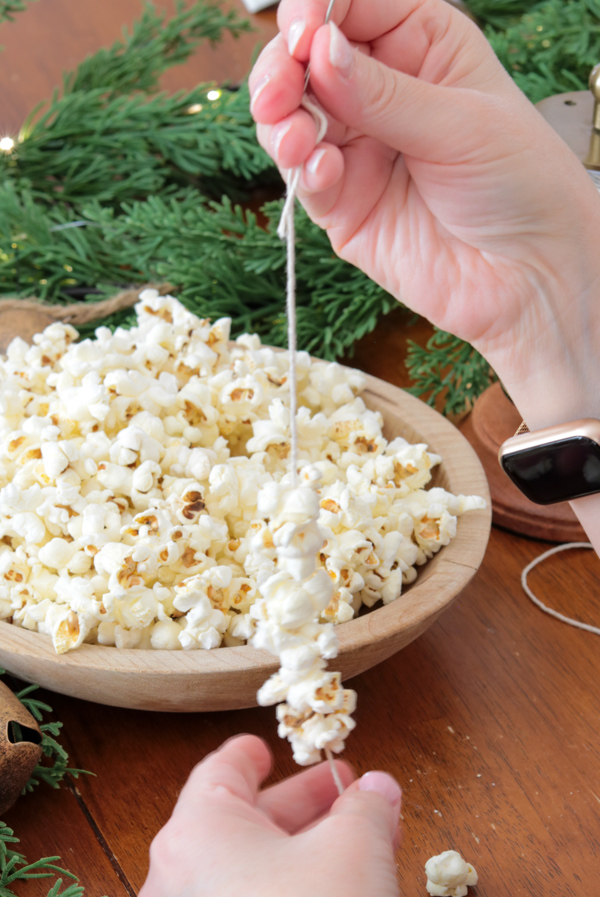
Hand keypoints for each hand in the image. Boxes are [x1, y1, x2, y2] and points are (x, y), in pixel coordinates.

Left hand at [138, 734, 401, 896]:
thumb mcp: (354, 851)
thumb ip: (365, 809)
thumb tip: (378, 788)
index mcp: (197, 831)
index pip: (221, 771)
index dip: (250, 755)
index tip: (267, 748)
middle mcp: (178, 878)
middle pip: (242, 823)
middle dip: (302, 807)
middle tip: (345, 794)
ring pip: (248, 874)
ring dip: (306, 854)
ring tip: (361, 844)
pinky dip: (289, 895)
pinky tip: (339, 894)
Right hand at [250, 0, 599, 430]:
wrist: (527, 276)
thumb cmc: (519, 185)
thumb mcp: (460, 123)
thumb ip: (382, 92)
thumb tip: (319, 50)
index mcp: (420, 47)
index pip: (351, 7)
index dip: (315, 11)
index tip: (302, 32)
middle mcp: (381, 94)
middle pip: (305, 61)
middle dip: (282, 72)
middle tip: (277, 94)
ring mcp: (359, 151)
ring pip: (291, 120)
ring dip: (281, 124)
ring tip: (297, 140)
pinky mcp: (344, 206)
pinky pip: (305, 179)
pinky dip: (304, 171)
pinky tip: (324, 171)